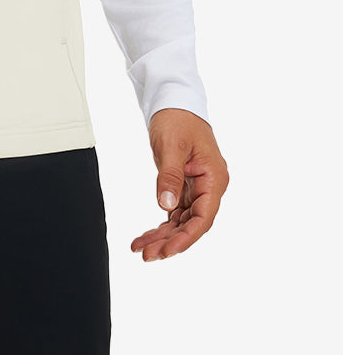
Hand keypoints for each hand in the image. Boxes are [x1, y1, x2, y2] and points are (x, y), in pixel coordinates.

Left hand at [130, 107, 228, 261]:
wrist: (173, 99)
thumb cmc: (177, 118)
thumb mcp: (171, 146)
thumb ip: (169, 177)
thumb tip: (166, 206)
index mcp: (215, 178)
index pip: (204, 218)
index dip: (186, 238)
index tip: (167, 251)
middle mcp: (210, 186)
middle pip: (192, 223)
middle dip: (169, 241)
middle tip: (146, 255)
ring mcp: (198, 187)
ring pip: (182, 220)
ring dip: (163, 235)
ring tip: (140, 248)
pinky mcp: (185, 185)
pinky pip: (175, 210)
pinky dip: (161, 223)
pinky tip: (146, 235)